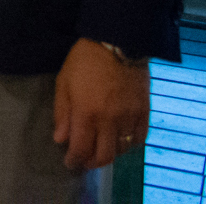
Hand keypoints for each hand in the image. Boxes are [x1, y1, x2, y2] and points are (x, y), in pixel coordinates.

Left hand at [53, 37, 148, 169]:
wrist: (118, 43)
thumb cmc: (84, 61)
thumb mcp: (64, 83)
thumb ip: (62, 113)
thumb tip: (60, 139)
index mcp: (87, 113)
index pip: (81, 149)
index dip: (74, 160)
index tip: (69, 163)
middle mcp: (110, 121)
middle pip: (104, 156)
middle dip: (91, 163)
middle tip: (84, 161)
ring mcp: (131, 118)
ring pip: (122, 150)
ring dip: (110, 154)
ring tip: (99, 149)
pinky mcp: (145, 112)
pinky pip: (139, 139)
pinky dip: (129, 145)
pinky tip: (120, 141)